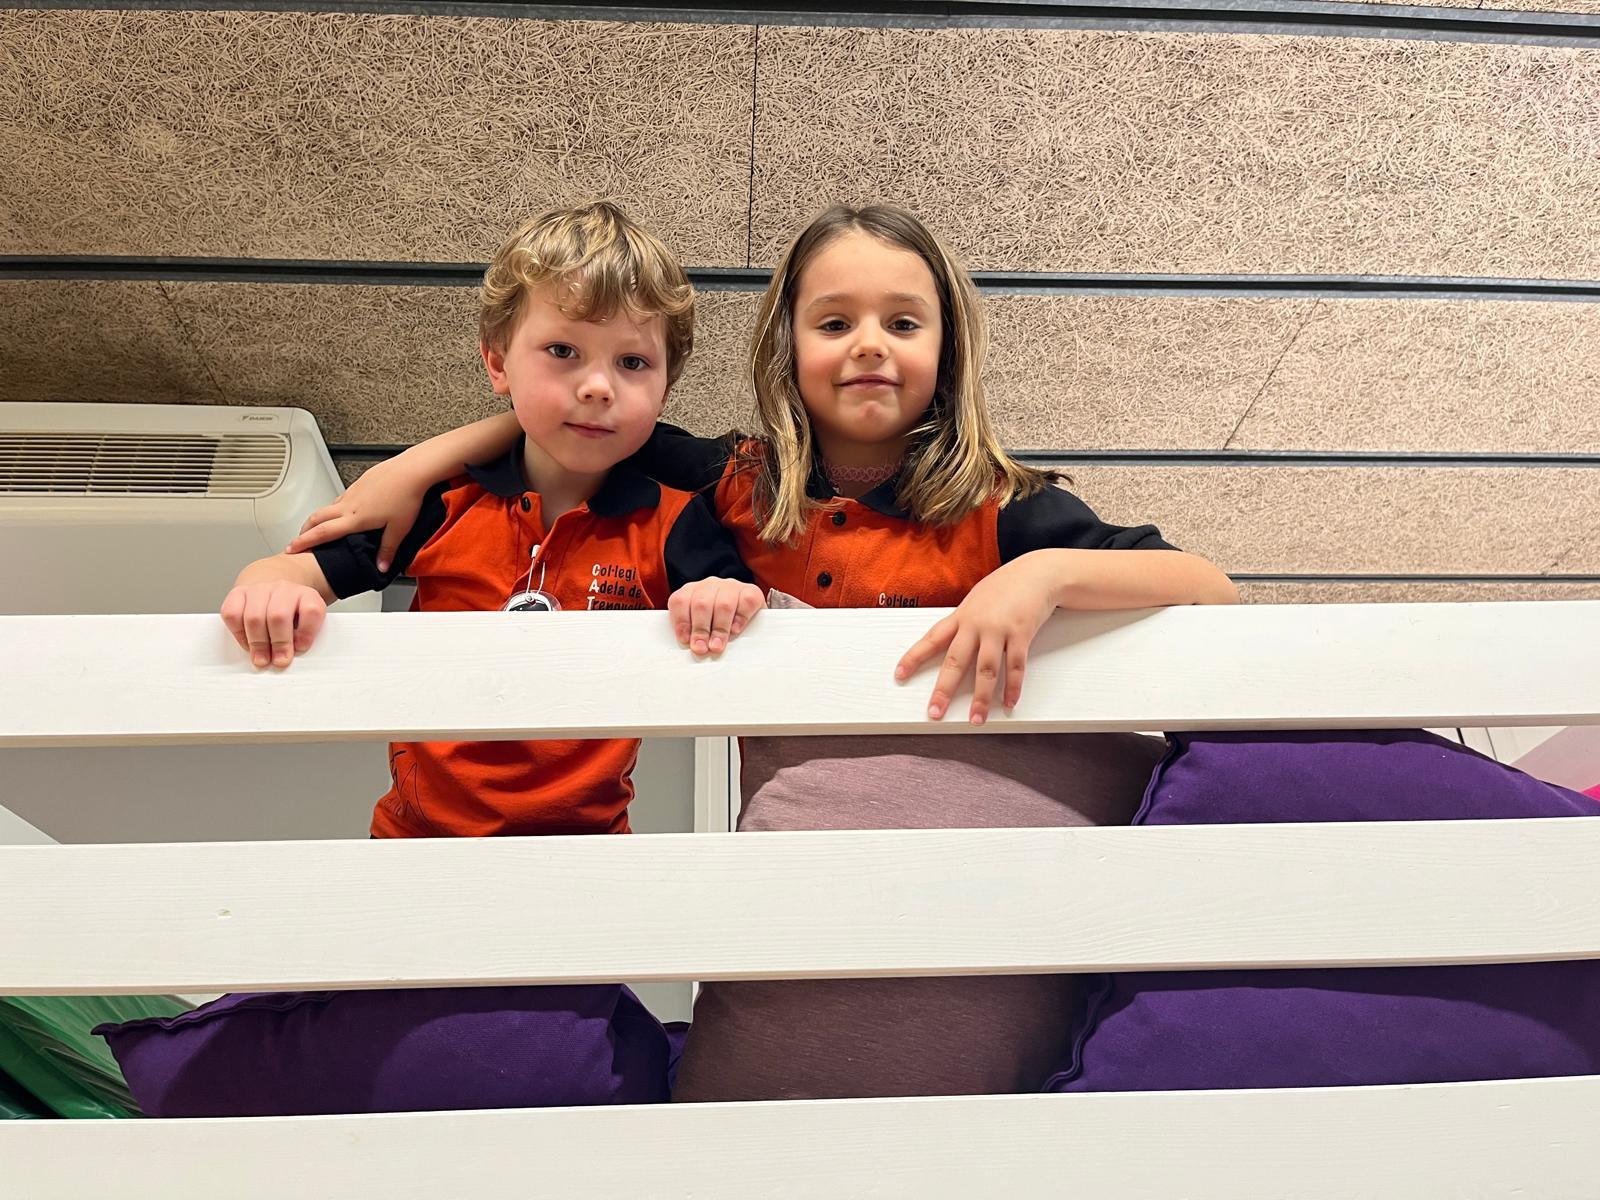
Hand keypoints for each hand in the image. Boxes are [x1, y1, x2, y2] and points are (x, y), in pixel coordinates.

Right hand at [220, 580, 328, 667]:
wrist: (275, 594)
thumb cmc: (293, 614)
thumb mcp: (307, 623)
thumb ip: (304, 637)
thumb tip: (288, 657)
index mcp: (307, 595)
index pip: (311, 610)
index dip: (306, 632)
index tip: (301, 648)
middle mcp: (283, 589)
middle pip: (278, 616)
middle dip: (279, 643)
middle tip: (279, 660)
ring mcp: (259, 589)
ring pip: (254, 617)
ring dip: (257, 643)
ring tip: (261, 659)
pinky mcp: (239, 593)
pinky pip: (232, 613)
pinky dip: (238, 633)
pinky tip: (247, 643)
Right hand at [284, 456, 425, 571]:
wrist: (411, 470)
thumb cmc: (406, 496)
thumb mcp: (399, 529)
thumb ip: (387, 549)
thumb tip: (381, 566)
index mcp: (355, 518)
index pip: (322, 533)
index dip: (305, 542)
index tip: (292, 548)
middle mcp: (349, 504)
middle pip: (317, 517)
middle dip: (304, 530)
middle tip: (298, 540)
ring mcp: (353, 491)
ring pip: (328, 506)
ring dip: (318, 517)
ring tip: (318, 527)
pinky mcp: (359, 482)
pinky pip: (341, 497)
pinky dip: (334, 507)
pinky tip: (344, 509)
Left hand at [668, 578, 765, 656]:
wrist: (750, 618)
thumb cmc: (719, 625)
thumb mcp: (701, 628)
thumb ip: (692, 634)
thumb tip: (694, 648)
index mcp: (691, 592)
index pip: (680, 601)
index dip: (682, 622)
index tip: (685, 640)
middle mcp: (710, 586)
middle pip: (701, 604)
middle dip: (700, 629)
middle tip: (701, 648)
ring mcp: (731, 587)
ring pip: (723, 604)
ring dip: (719, 629)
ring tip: (717, 645)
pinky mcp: (751, 591)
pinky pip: (746, 602)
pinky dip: (740, 618)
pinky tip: (736, 630)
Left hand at [894, 557, 1057, 723]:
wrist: (1037, 572)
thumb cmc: (1006, 586)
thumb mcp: (976, 600)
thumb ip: (964, 622)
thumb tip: (951, 642)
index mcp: (961, 616)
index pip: (931, 639)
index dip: (914, 657)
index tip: (900, 674)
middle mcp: (976, 624)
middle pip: (955, 661)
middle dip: (943, 689)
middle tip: (935, 711)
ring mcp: (998, 629)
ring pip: (986, 669)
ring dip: (981, 698)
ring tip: (976, 718)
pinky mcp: (1021, 633)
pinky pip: (1015, 666)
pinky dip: (1012, 687)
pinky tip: (1008, 702)